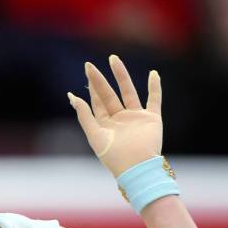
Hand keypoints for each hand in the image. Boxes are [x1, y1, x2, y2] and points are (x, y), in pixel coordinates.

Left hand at [68, 55, 162, 177]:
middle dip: (100, 80)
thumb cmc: (113, 156)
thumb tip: (72, 97)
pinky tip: (153, 74)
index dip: (91, 88)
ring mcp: (136, 118)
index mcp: (105, 125)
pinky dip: (155, 87)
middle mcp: (120, 119)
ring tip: (114, 60)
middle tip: (90, 65)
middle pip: (109, 94)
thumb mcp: (94, 134)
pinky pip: (154, 99)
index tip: (86, 72)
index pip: (96, 102)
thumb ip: (84, 115)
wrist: (136, 167)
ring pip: (128, 92)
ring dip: (121, 76)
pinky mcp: (152, 119)